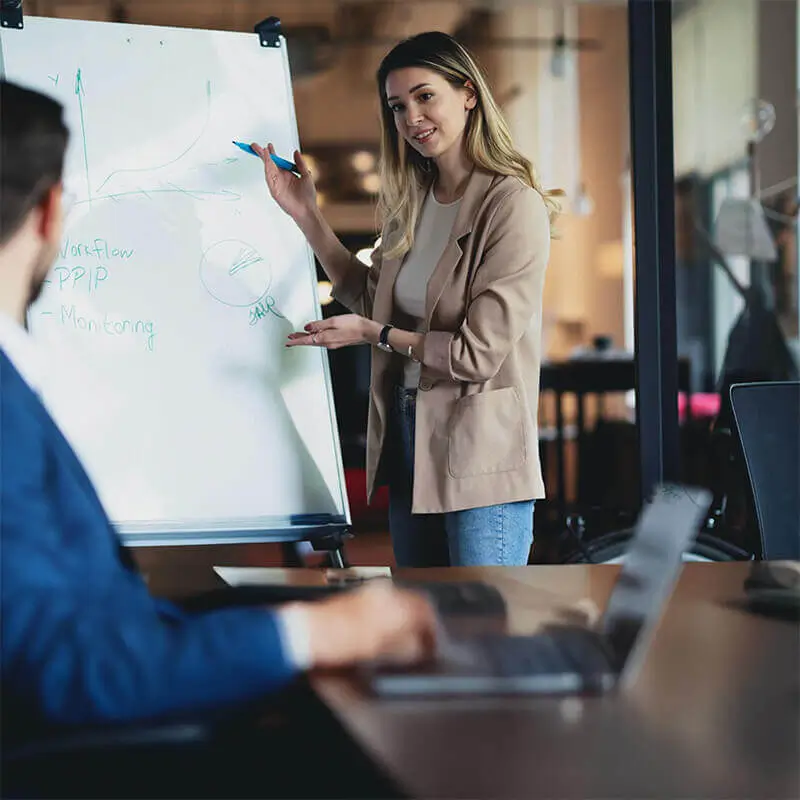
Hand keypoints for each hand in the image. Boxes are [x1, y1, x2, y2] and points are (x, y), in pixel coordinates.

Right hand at [251, 142, 316, 221]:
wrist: (307, 210)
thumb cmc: (308, 196)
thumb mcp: (306, 175)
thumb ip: (300, 163)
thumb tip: (296, 152)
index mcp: (287, 174)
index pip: (276, 161)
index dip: (271, 153)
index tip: (268, 145)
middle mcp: (280, 178)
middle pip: (268, 163)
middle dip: (261, 154)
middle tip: (254, 145)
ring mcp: (276, 184)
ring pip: (268, 168)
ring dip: (264, 159)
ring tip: (261, 149)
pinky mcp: (274, 190)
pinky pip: (269, 177)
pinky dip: (267, 167)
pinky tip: (267, 160)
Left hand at [286, 314, 380, 349]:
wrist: (368, 332)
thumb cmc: (354, 325)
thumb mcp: (333, 321)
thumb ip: (319, 324)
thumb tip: (307, 327)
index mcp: (325, 338)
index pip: (306, 340)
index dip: (296, 340)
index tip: (288, 341)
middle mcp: (328, 343)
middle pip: (309, 342)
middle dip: (299, 340)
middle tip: (290, 338)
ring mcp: (333, 343)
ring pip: (315, 342)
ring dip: (306, 339)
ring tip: (299, 336)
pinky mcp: (338, 342)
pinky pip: (322, 341)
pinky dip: (315, 338)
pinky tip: (315, 335)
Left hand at [300, 581, 438, 668]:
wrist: (310, 634)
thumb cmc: (338, 642)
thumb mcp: (381, 651)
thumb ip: (407, 647)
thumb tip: (420, 648)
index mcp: (393, 602)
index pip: (426, 608)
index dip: (434, 628)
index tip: (434, 642)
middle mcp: (383, 592)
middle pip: (414, 602)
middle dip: (421, 621)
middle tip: (423, 640)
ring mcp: (369, 591)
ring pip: (400, 601)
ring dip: (407, 617)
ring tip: (405, 638)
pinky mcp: (358, 595)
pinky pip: (384, 601)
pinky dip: (392, 614)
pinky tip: (386, 631)